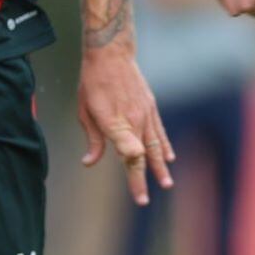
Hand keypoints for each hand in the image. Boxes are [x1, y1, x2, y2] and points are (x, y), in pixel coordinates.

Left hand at [77, 47, 173, 205]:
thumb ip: (93, 138)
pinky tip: (169, 157)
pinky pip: (160, 132)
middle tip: (146, 200)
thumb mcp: (86, 111)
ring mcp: (146, 114)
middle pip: (144, 156)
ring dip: (160, 166)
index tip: (141, 196)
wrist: (112, 54)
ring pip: (156, 145)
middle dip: (146, 178)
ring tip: (166, 182)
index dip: (135, 179)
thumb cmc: (93, 83)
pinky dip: (165, 146)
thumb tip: (90, 162)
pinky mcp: (151, 107)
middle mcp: (135, 121)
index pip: (130, 158)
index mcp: (116, 124)